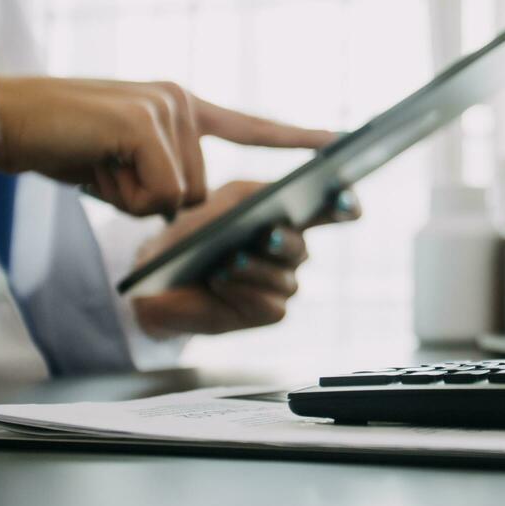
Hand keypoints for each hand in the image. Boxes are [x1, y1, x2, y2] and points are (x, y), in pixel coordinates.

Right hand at [0, 77, 334, 216]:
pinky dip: (124, 195)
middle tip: (105, 168)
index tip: (339, 141)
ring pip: (180, 199)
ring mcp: (168, 107)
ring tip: (97, 162)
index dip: (295, 138)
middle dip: (151, 200)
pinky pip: (160, 194)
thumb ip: (166, 177)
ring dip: (133, 198)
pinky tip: (96, 164)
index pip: (250, 127)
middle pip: (200, 194)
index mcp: (183, 106)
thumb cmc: (63, 146)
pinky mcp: (147, 123)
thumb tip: (190, 209)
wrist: (5, 119)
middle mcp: (183, 101)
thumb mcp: (125, 165)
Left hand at [130, 180, 361, 337]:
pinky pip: (269, 304)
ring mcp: (283, 284)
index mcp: (289, 218)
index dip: (345, 205)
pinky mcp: (269, 311)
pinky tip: (220, 281)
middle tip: (266, 235)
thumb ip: (251, 194)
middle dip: (283, 241)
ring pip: (286, 278)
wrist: (159, 276)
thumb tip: (276, 194)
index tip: (343, 198)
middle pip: (302, 248)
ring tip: (229, 261)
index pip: (331, 211)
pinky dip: (243, 291)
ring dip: (256, 269)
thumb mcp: (219, 203)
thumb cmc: (194, 233)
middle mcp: (292, 251)